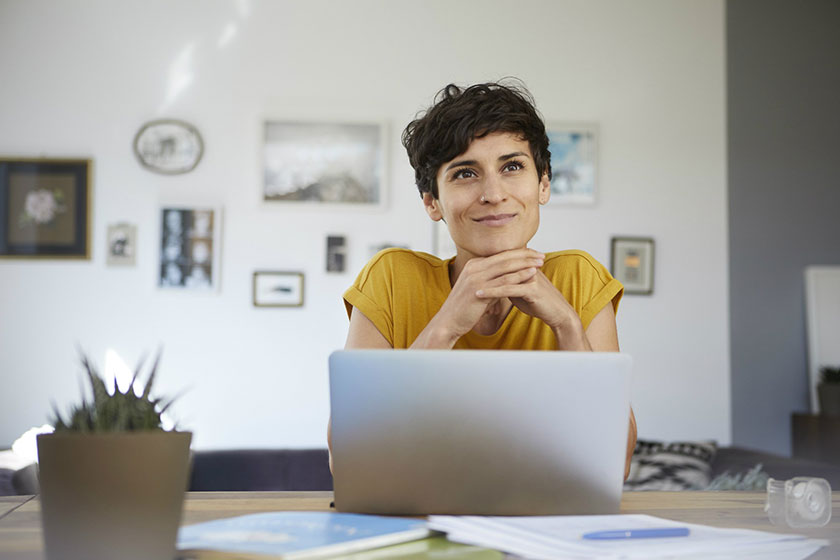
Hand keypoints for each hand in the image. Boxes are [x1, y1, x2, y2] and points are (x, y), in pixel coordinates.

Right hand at [429, 248, 544, 341]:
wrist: (448, 321)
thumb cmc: (464, 308)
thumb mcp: (477, 288)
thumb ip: (490, 280)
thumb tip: (505, 278)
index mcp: (473, 264)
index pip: (500, 254)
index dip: (518, 253)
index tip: (533, 253)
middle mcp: (474, 267)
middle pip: (505, 257)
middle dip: (525, 255)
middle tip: (541, 255)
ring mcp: (476, 278)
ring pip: (506, 266)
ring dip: (526, 263)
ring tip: (540, 262)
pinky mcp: (480, 290)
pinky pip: (504, 280)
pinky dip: (520, 276)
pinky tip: (532, 274)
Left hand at [476, 268, 578, 332]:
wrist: (557, 313)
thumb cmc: (538, 302)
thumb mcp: (520, 290)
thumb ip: (508, 282)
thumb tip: (494, 281)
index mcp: (525, 265)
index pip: (501, 260)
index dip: (485, 264)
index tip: (467, 269)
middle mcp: (527, 267)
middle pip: (500, 264)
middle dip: (481, 270)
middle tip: (462, 274)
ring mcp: (530, 276)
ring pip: (502, 276)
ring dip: (483, 280)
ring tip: (466, 284)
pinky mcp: (532, 289)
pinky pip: (508, 289)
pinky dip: (492, 292)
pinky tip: (479, 294)